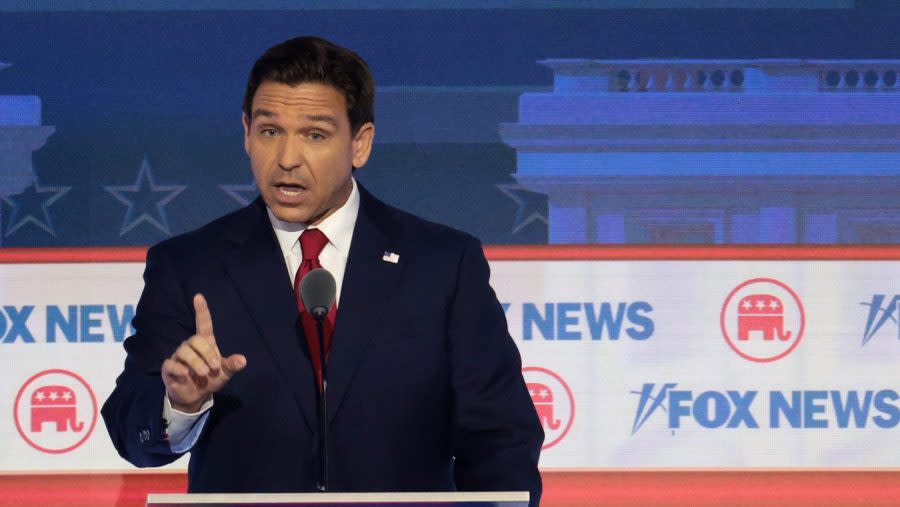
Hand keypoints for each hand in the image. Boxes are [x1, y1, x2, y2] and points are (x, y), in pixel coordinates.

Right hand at [162, 294, 246, 412]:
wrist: (195, 396)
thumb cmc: (210, 379)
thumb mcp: (224, 373)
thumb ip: (232, 365)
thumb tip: (243, 360)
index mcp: (205, 343)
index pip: (203, 323)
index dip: (201, 310)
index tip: (198, 296)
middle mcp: (190, 347)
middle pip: (195, 339)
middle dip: (206, 353)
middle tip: (213, 367)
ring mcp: (178, 357)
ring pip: (184, 351)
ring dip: (196, 362)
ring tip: (204, 373)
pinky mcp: (169, 369)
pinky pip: (171, 364)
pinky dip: (178, 368)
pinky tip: (186, 374)